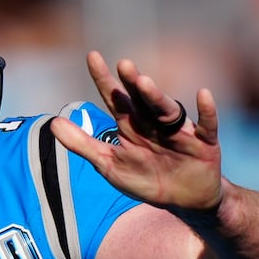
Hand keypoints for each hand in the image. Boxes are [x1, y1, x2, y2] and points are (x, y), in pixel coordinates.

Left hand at [49, 52, 222, 212]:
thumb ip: (82, 145)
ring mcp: (179, 131)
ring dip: (156, 96)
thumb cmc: (147, 180)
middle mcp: (154, 122)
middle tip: (123, 65)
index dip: (104, 79)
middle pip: (142, 100)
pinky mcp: (203, 143)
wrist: (186, 201)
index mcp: (131, 126)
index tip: (92, 56)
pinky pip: (206, 125)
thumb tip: (52, 123)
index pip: (115, 98)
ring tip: (144, 83)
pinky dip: (206, 111)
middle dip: (133, 84)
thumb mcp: (109, 166)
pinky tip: (203, 94)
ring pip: (167, 109)